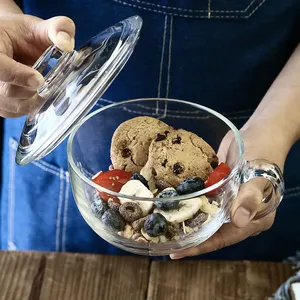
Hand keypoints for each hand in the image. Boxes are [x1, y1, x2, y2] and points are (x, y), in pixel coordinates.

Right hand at [0, 14, 74, 116]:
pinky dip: (36, 107)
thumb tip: (67, 44)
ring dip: (38, 101)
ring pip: (16, 106)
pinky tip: (46, 96)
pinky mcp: (3, 106)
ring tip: (52, 89)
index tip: (39, 80)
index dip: (18, 76)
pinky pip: (19, 112)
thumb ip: (56, 28)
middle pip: (9, 92)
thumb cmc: (22, 35)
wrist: (10, 46)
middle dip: (34, 91)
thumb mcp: (38, 26)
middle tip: (54, 86)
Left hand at [170, 124, 286, 258]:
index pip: (221, 239)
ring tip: (161, 224)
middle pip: (209, 230)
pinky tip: (171, 201)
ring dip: (185, 219)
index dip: (199, 246)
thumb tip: (237, 222)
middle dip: (187, 236)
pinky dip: (188, 200)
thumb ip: (250, 199)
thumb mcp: (260, 177)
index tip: (176, 252)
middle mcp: (237, 213)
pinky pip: (201, 197)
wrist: (259, 131)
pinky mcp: (217, 187)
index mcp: (252, 219)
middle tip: (162, 240)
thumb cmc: (265, 154)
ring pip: (203, 214)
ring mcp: (226, 199)